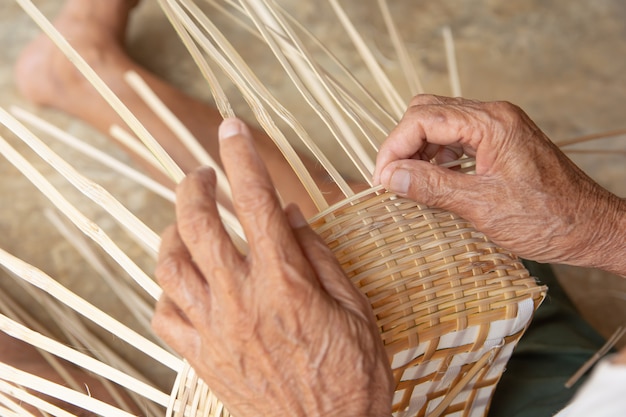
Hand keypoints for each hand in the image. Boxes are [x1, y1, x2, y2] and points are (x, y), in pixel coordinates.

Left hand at [152, 118, 393, 416]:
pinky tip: (179, 278)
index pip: (257, 203)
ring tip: (183, 219)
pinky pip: (163, 314)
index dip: (243, 157)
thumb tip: (294, 214)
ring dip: (171, 230)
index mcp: (285, 283)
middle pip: (198, 225)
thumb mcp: (356, 311)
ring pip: (169, 265)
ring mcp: (214, 330)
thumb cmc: (352, 378)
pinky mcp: (200, 357)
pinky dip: (165, 287)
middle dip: (195, 185)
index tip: (232, 127)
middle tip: (202, 172)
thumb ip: (321, 258)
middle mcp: (241, 300)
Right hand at [373, 95, 624, 274]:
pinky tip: (432, 179)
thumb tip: (389, 177)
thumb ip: (432, 187)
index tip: (382, 179)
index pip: (423, 118)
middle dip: (402, 143)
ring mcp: (498, 126)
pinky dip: (436, 155)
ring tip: (407, 182)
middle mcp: (494, 115)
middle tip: (391, 179)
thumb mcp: (482, 206)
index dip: (395, 146)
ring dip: (417, 150)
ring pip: (439, 122)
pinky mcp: (500, 141)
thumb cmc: (548, 219)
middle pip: (427, 112)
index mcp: (491, 123)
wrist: (592, 228)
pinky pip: (456, 137)